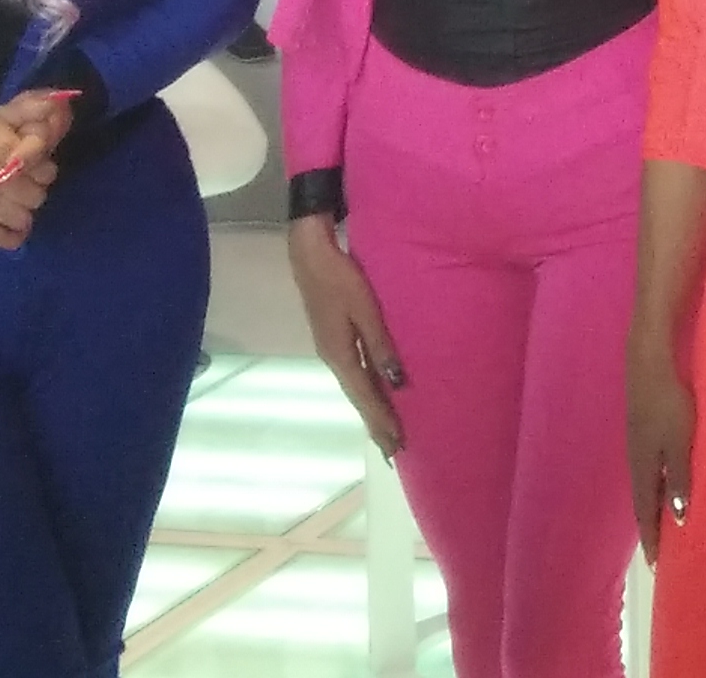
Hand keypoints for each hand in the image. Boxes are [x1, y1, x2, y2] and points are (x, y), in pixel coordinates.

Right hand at [0, 91, 69, 249]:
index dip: (45, 168)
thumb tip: (55, 102)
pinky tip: (14, 228)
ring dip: (24, 212)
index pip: (44, 170)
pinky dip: (12, 237)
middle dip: (35, 189)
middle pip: (36, 197)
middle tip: (25, 183)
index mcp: (2, 153)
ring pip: (22, 220)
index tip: (36, 164)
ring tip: (17, 203)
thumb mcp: (1, 115)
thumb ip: (30, 109)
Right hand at [287, 216, 407, 451]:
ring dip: (370, 409)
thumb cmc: (340, 279)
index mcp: (339, 355)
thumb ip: (380, 345)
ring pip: (354, 387)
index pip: (365, 396)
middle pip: (357, 398)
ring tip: (385, 431)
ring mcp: (330, 349)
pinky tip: (372, 392)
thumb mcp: (365, 309)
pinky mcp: (331, 339)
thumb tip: (396, 383)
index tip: (396, 445)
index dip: (381, 420)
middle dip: (374, 424)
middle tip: (392, 452)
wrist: (309, 254)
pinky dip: (364, 390)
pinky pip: (352, 373)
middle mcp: (332, 359)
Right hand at [626, 329, 694, 553]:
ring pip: (644, 486)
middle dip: (650, 528)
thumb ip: (679, 478)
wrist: (648, 364)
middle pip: (642, 503)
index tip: (656, 566)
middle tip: (660, 553)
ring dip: (651, 508)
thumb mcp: (679, 442)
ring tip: (663, 526)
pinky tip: (663, 486)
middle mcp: (636, 461)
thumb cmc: (668, 403)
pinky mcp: (641, 430)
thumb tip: (678, 518)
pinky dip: (654, 487)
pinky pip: (647, 470)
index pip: (646, 513)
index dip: (652, 538)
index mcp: (643, 468)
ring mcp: (636, 445)